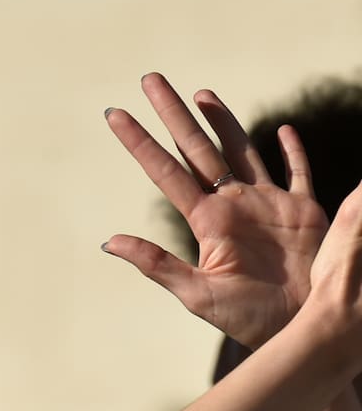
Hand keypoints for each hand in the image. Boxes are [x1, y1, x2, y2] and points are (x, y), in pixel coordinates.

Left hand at [103, 73, 327, 349]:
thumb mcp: (197, 293)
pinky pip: (298, 173)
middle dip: (174, 114)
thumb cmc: (247, 320)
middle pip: (197, 148)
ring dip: (222, 122)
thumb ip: (156, 264)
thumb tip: (107, 242)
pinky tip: (282, 129)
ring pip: (240, 151)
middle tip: (149, 78)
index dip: (140, 141)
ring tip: (201, 94)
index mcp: (207, 221)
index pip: (165, 171)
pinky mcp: (304, 212)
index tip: (114, 113)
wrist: (298, 331)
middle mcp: (232, 205)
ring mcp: (267, 205)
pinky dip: (291, 151)